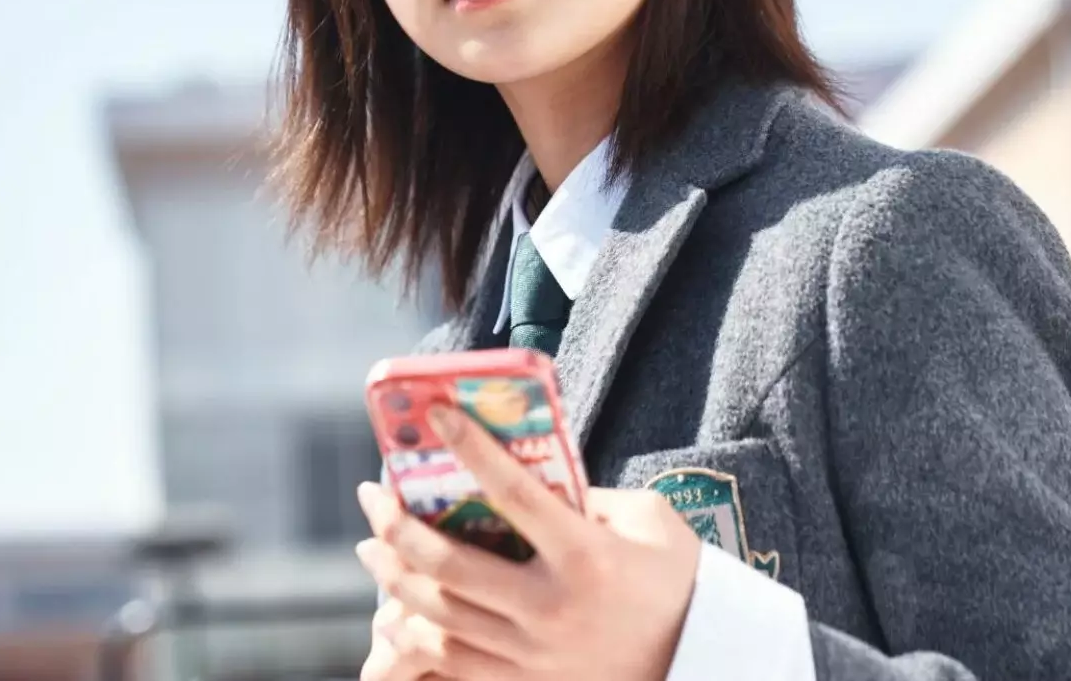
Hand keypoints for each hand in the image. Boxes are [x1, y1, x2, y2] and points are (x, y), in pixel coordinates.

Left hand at [355, 405, 701, 680]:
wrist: (698, 660)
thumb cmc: (672, 577)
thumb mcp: (647, 521)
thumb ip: (586, 496)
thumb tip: (520, 471)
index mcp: (587, 555)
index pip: (515, 493)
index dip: (471, 448)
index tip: (436, 414)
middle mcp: (553, 607)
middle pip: (450, 565)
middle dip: (398, 526)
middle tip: (372, 497)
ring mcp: (535, 653)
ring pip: (439, 616)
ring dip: (393, 578)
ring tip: (372, 549)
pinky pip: (451, 663)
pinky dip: (414, 635)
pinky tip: (395, 611)